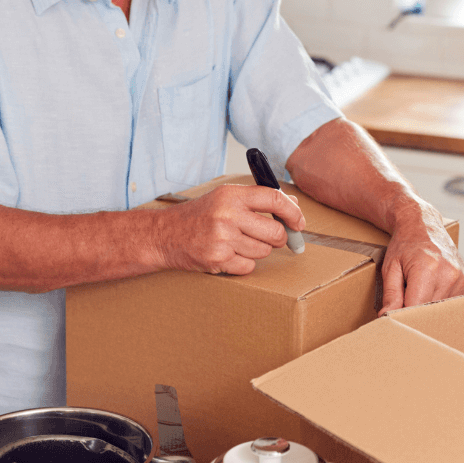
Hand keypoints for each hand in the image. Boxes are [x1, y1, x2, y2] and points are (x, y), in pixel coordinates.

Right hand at [155, 185, 304, 275]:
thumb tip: (293, 205)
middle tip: (270, 237)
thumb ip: (258, 199)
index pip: (274, 198)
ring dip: (259, 250)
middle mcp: (227, 215)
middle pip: (275, 231)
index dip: (293, 212)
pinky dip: (244, 263)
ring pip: (264, 251)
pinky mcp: (218, 260)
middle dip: (279, 237)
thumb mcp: (225, 198)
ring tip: (240, 243)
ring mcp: (222, 239)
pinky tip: (230, 255)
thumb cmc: (198, 216)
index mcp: (231, 195)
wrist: (164, 235)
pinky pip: (249, 266)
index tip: (299, 222)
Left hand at [379, 207, 463, 312]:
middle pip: (428, 310)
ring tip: (420, 286)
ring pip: (439, 308)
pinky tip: (432, 284)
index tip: (393, 313)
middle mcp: (448, 274)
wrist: (424, 225)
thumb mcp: (391, 268)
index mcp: (427, 269)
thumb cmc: (405, 245)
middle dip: (414, 308)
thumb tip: (386, 317)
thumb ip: (391, 294)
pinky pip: (449, 302)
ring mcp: (461, 278)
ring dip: (427, 303)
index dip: (401, 314)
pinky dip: (438, 298)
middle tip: (405, 296)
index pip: (414, 308)